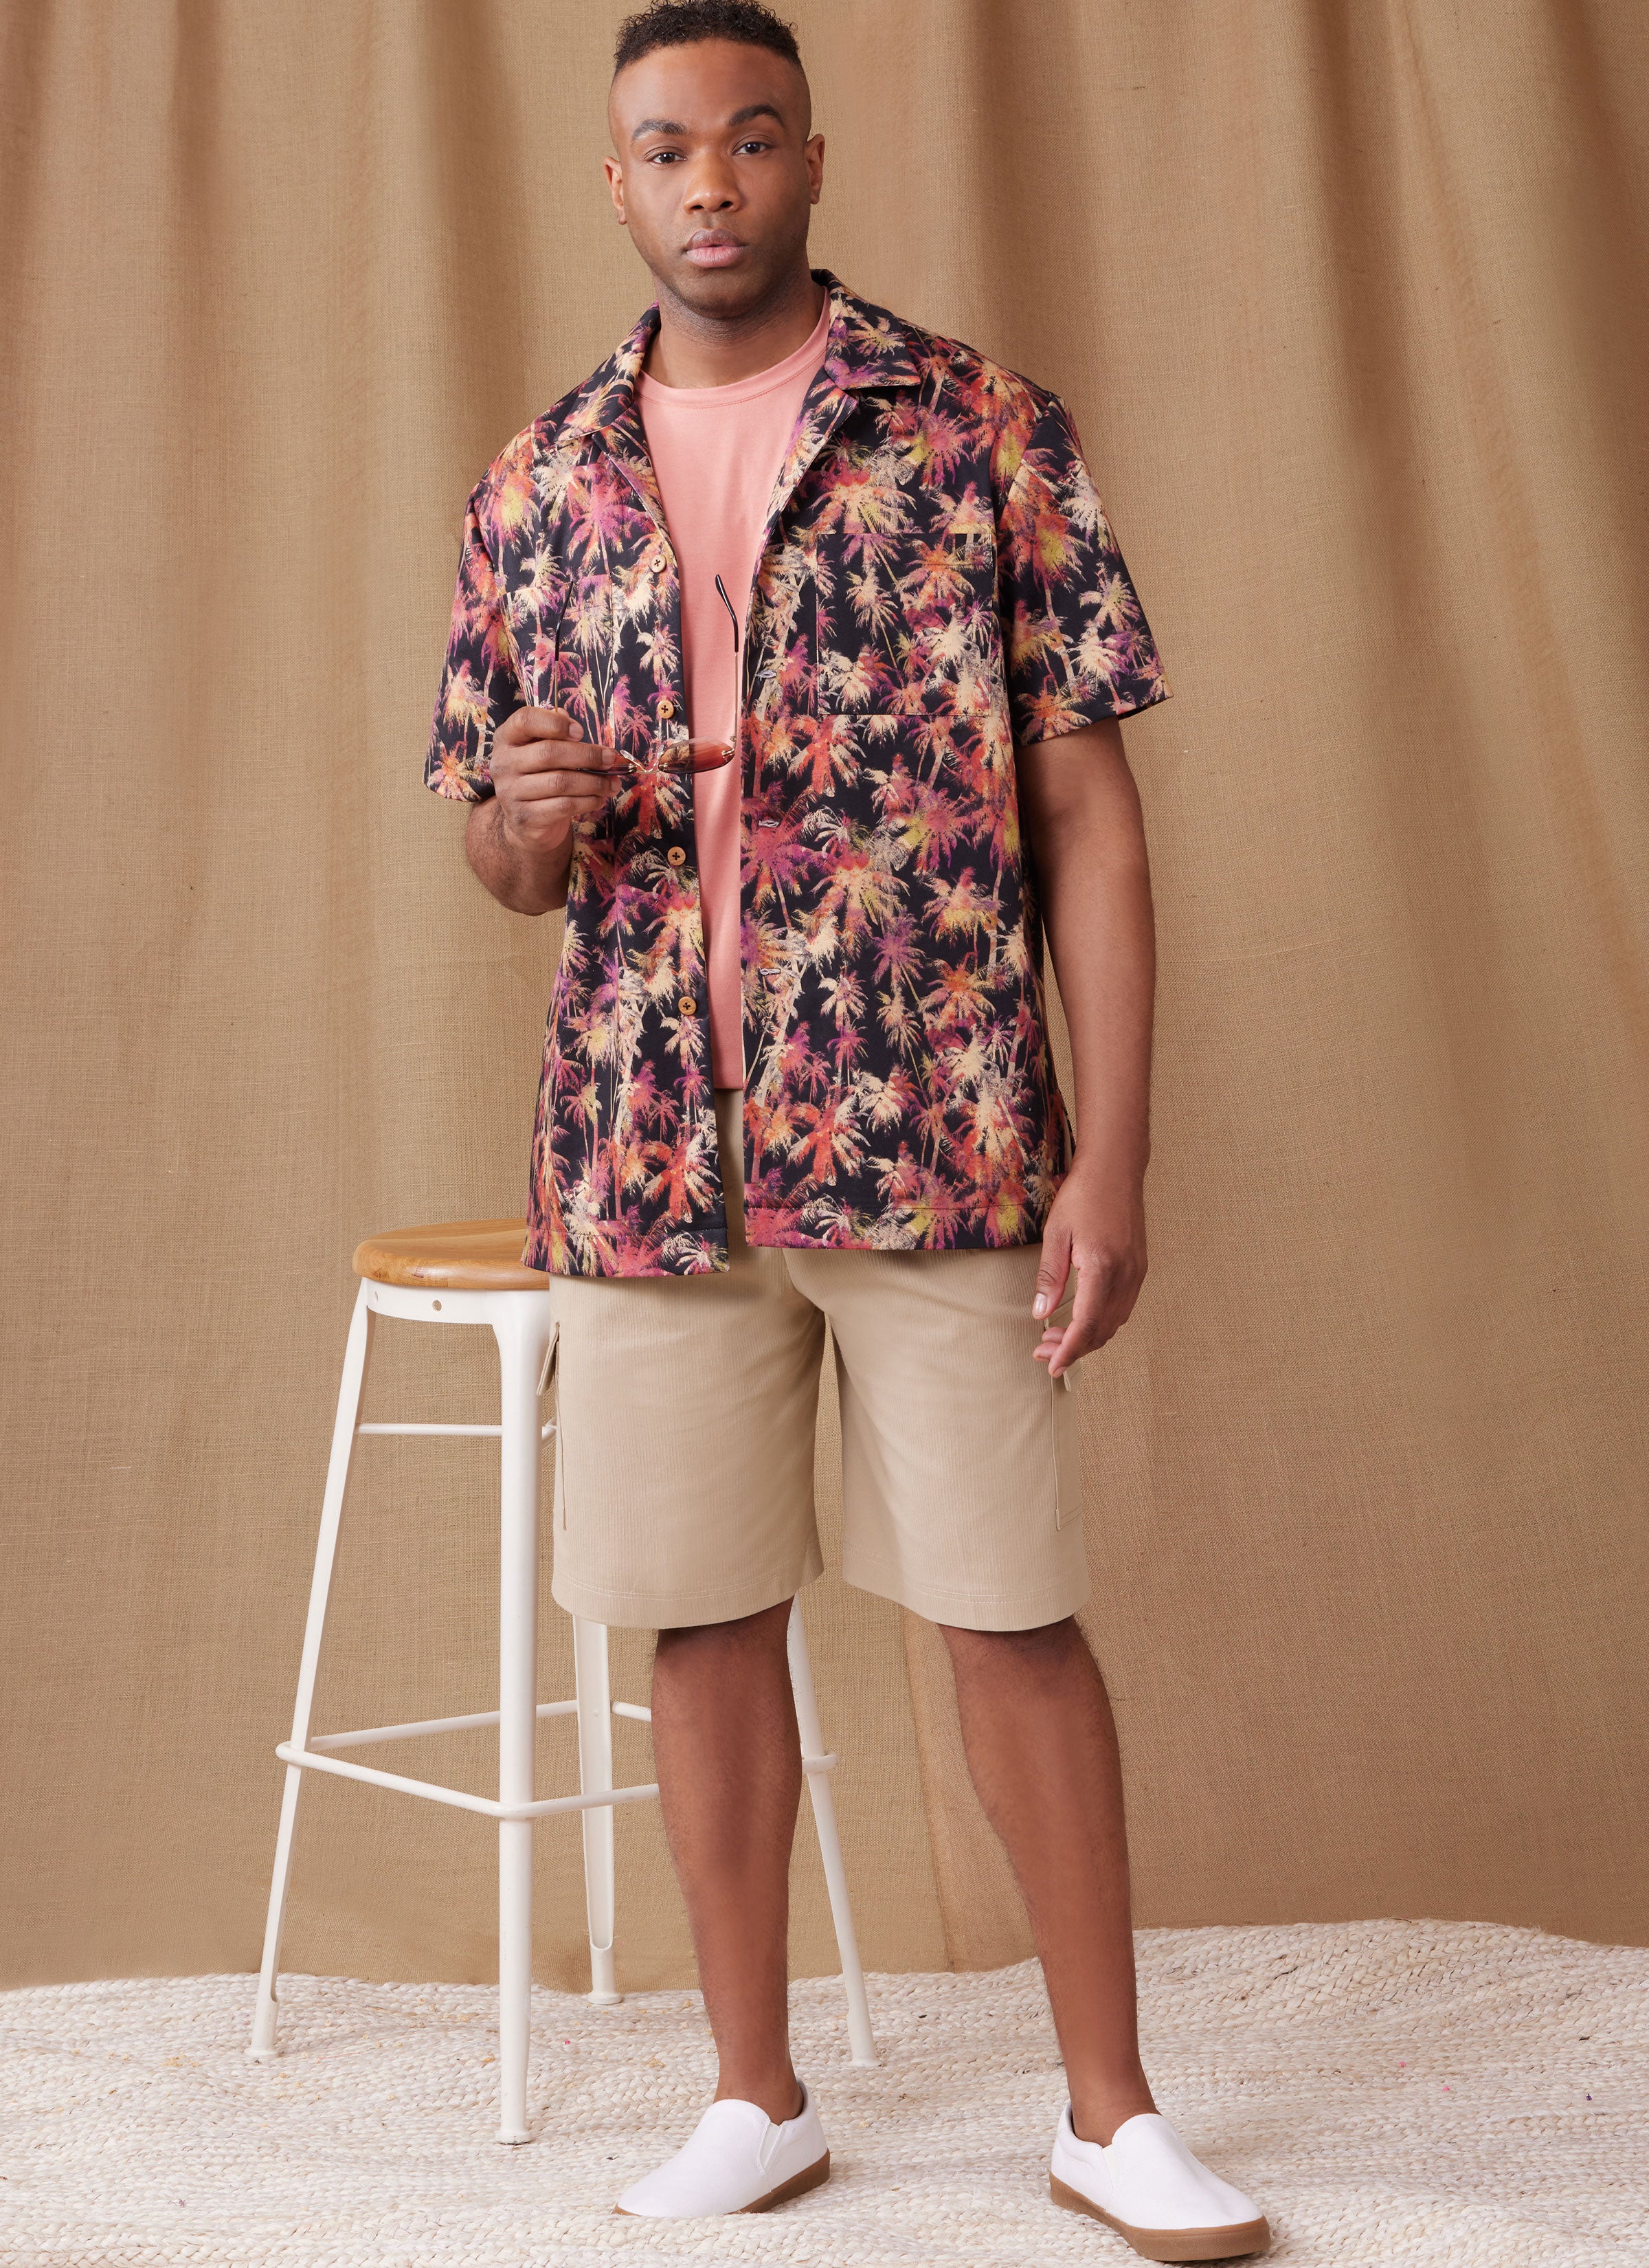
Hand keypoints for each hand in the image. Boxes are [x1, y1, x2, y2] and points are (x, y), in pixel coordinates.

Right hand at [490, 707, 623, 851]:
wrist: (525, 821)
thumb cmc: (539, 777)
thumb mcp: (541, 750)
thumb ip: (554, 734)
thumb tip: (573, 723)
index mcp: (507, 739)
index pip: (525, 720)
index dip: (555, 723)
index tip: (580, 732)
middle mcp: (503, 764)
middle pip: (549, 753)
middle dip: (587, 755)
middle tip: (610, 759)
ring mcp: (511, 793)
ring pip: (561, 782)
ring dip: (594, 782)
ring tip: (612, 783)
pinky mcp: (525, 817)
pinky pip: (564, 805)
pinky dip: (588, 801)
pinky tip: (599, 798)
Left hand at [1031, 1158, 1147, 1380]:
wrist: (1116, 1169)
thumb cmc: (1082, 1196)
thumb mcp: (1056, 1234)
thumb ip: (1050, 1277)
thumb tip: (1040, 1314)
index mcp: (1103, 1268)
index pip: (1087, 1325)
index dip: (1069, 1351)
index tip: (1052, 1366)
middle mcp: (1126, 1276)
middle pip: (1102, 1330)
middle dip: (1074, 1349)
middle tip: (1044, 1352)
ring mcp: (1137, 1272)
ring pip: (1115, 1322)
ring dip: (1088, 1337)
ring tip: (1057, 1339)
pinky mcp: (1139, 1267)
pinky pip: (1123, 1307)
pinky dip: (1102, 1322)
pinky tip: (1081, 1319)